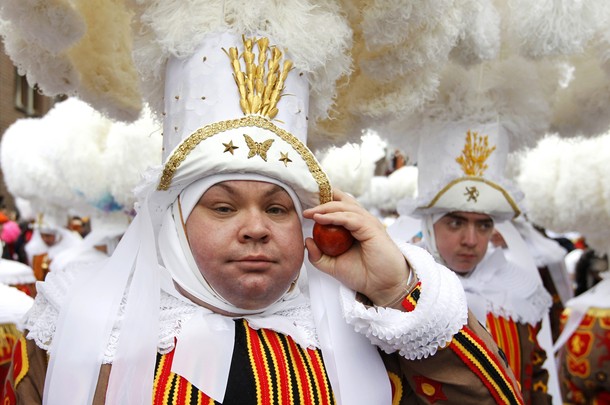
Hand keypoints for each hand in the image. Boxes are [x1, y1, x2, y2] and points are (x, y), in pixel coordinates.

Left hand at [303, 189, 410, 305]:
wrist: (382, 286)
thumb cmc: (363, 275)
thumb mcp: (333, 266)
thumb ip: (318, 255)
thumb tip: (307, 240)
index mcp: (354, 226)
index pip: (339, 206)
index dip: (323, 203)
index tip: (306, 207)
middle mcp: (362, 220)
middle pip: (341, 201)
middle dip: (322, 200)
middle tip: (305, 207)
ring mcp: (367, 222)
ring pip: (344, 207)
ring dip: (325, 208)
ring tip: (309, 213)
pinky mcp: (370, 228)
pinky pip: (349, 218)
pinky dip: (333, 217)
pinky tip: (319, 219)